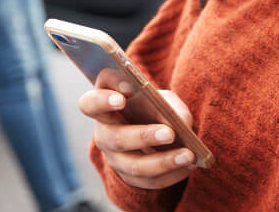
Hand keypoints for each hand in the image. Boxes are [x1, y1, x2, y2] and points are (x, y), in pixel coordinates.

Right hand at [79, 76, 195, 189]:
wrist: (153, 130)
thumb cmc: (153, 106)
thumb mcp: (160, 97)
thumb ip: (167, 103)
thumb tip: (178, 121)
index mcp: (103, 108)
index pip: (90, 104)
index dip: (102, 101)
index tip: (122, 99)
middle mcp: (104, 135)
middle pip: (116, 139)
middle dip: (144, 136)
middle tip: (170, 133)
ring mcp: (115, 159)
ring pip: (135, 166)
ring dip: (164, 161)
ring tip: (188, 155)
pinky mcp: (130, 178)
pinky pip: (150, 181)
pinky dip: (172, 174)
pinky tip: (188, 166)